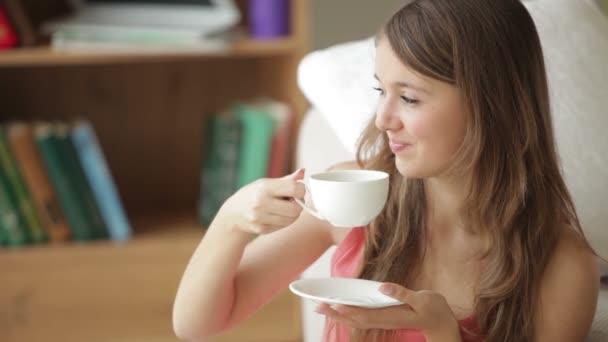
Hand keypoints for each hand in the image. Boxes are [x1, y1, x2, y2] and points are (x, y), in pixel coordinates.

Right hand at [216, 169, 305, 234]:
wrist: (233, 213)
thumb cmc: (253, 194)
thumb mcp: (266, 183)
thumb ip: (287, 180)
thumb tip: (303, 171)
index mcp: (264, 187)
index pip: (294, 188)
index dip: (301, 190)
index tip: (298, 191)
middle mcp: (261, 202)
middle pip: (295, 208)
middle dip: (298, 205)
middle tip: (292, 201)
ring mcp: (260, 218)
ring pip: (291, 219)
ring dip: (293, 214)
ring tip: (284, 208)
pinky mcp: (261, 229)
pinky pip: (283, 226)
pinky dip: (284, 221)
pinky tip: (276, 216)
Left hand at [315, 283, 460, 340]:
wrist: (441, 324)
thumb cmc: (433, 310)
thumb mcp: (422, 299)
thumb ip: (402, 293)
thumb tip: (383, 287)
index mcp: (391, 316)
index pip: (365, 315)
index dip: (348, 311)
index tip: (333, 306)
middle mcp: (384, 321)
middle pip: (355, 320)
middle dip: (336, 314)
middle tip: (317, 306)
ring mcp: (383, 321)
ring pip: (356, 321)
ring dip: (338, 315)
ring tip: (321, 308)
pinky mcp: (383, 318)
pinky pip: (361, 318)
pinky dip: (348, 314)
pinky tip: (339, 309)